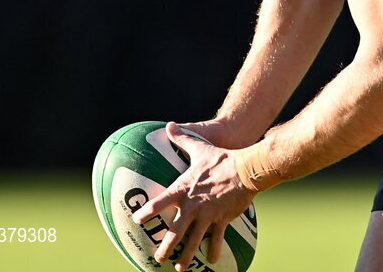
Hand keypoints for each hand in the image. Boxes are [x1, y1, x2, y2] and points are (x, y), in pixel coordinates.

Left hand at [132, 122, 256, 271]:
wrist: (246, 170)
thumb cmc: (222, 159)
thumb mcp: (200, 148)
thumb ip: (182, 138)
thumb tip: (170, 124)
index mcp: (183, 189)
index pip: (160, 203)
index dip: (147, 212)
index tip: (137, 220)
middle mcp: (192, 206)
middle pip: (174, 232)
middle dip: (164, 247)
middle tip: (157, 258)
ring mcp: (207, 215)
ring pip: (192, 241)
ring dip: (185, 256)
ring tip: (179, 268)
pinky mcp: (222, 220)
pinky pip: (216, 239)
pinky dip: (213, 251)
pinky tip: (211, 261)